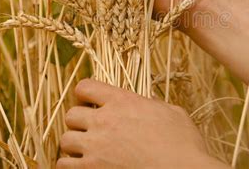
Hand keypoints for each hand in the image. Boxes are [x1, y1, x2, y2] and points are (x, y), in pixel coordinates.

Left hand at [57, 79, 227, 167]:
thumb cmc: (184, 145)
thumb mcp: (173, 114)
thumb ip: (156, 105)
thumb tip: (149, 102)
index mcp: (123, 101)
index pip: (85, 87)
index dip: (85, 94)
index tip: (90, 103)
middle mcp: (104, 120)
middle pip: (71, 114)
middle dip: (79, 122)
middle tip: (90, 130)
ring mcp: (96, 146)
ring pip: (65, 139)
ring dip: (74, 145)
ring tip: (85, 150)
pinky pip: (64, 165)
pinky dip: (69, 165)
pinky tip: (82, 166)